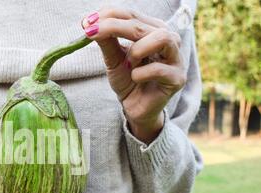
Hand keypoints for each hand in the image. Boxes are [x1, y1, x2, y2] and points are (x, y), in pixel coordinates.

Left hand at [82, 8, 186, 143]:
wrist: (135, 108)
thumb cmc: (128, 81)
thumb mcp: (113, 59)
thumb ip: (106, 41)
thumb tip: (90, 23)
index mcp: (153, 30)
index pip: (131, 15)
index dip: (109, 15)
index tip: (86, 23)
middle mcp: (169, 40)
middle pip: (141, 25)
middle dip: (114, 27)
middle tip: (92, 34)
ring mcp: (176, 59)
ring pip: (162, 38)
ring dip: (137, 49)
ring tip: (128, 64)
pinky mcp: (177, 78)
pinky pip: (159, 69)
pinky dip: (140, 74)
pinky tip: (136, 78)